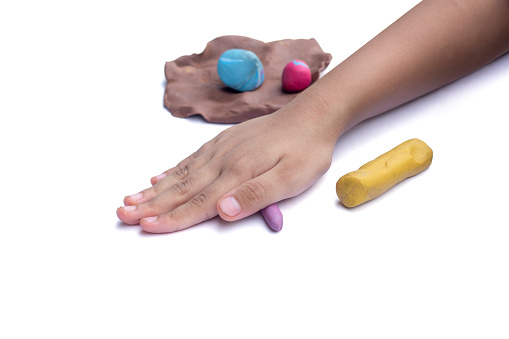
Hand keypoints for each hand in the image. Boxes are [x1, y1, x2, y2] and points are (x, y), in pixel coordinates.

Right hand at [116, 101, 335, 232]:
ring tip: (129, 199)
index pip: (199, 202)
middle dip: (150, 205)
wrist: (311, 116)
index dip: (171, 217)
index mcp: (237, 173)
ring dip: (154, 190)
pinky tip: (158, 177)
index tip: (145, 227)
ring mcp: (220, 150)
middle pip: (181, 188)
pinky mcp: (223, 143)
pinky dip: (171, 171)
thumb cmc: (305, 150)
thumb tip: (222, 210)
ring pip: (180, 174)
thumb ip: (255, 196)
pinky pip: (190, 159)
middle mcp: (222, 161)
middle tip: (121, 215)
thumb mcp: (291, 178)